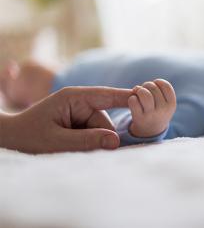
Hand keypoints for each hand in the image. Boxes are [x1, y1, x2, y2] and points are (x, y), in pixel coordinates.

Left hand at [0, 86, 131, 153]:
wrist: (9, 140)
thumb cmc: (27, 138)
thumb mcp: (56, 141)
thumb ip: (87, 140)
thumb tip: (116, 141)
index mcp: (74, 97)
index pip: (107, 95)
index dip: (127, 98)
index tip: (146, 97)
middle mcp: (80, 102)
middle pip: (105, 122)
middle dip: (99, 139)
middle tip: (80, 151)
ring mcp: (81, 113)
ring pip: (101, 132)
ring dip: (93, 144)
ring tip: (69, 151)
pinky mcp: (80, 124)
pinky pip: (95, 135)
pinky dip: (89, 145)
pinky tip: (73, 149)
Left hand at [128, 79, 175, 136]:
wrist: (151, 130)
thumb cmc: (157, 109)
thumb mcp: (164, 101)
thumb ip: (155, 90)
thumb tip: (136, 88)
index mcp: (171, 104)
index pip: (165, 85)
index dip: (157, 82)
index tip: (155, 87)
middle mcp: (163, 110)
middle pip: (152, 87)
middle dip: (146, 86)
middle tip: (144, 92)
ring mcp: (151, 115)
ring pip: (144, 93)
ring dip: (139, 90)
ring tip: (138, 94)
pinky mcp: (139, 119)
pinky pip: (133, 101)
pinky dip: (131, 99)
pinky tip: (134, 102)